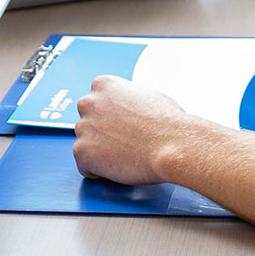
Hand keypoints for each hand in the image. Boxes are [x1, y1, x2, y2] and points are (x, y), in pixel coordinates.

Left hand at [73, 76, 193, 185]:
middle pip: (88, 121)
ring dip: (100, 151)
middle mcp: (89, 102)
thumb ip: (126, 98)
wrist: (172, 144)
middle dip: (102, 132)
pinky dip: (98, 171)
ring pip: (85, 144)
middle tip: (123, 142)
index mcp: (103, 85)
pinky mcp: (82, 152)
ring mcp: (83, 127)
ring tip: (125, 155)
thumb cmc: (166, 122)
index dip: (111, 117)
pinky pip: (85, 166)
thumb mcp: (146, 94)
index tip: (122, 126)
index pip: (97, 101)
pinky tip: (118, 167)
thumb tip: (125, 107)